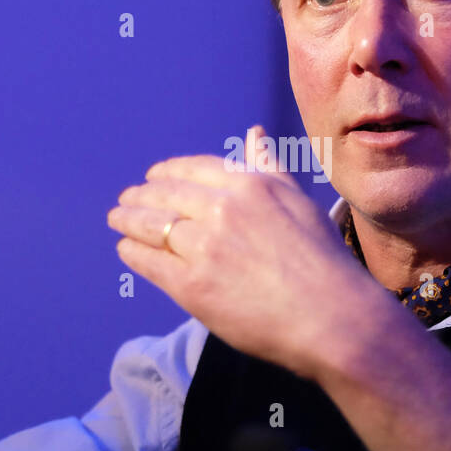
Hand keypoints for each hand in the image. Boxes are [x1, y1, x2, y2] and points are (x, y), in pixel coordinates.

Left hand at [107, 125, 390, 380]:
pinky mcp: (192, 285)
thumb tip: (254, 133)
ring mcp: (205, 247)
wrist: (332, 317)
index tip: (153, 177)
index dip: (166, 172)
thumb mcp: (299, 202)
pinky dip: (132, 252)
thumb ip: (270, 168)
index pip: (192, 169)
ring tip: (118, 220)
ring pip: (151, 225)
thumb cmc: (323, 262)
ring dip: (128, 220)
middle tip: (125, 201)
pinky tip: (126, 250)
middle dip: (140, 196)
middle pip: (165, 195)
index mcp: (250, 185)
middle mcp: (223, 209)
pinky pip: (149, 261)